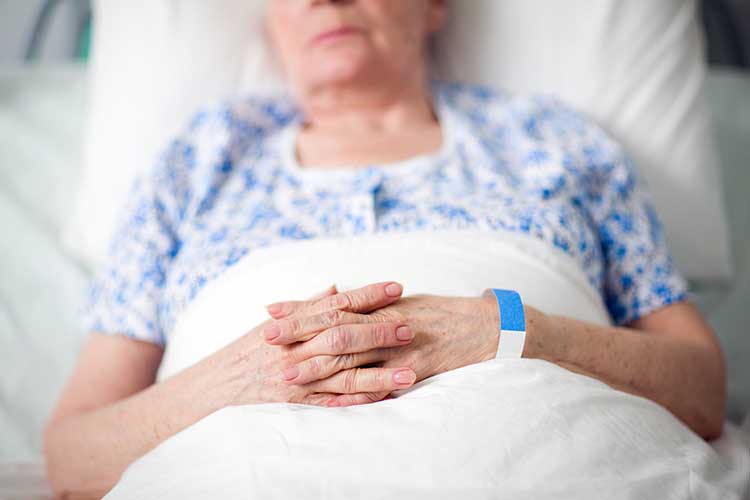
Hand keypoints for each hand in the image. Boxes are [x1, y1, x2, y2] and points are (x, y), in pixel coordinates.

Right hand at [218, 283, 417, 406]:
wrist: (216, 387)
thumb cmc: (248, 352)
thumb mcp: (273, 324)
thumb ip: (307, 306)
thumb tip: (336, 287)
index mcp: (293, 325)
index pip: (336, 305)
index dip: (367, 295)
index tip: (396, 287)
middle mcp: (296, 350)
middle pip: (344, 337)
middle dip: (379, 332)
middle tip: (410, 328)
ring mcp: (298, 379)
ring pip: (344, 375)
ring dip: (379, 374)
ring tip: (411, 372)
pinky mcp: (297, 405)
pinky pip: (332, 404)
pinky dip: (358, 402)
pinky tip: (384, 399)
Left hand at [264, 285, 500, 405]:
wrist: (483, 326)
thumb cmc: (439, 313)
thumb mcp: (402, 302)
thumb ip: (369, 305)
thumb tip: (335, 298)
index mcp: (380, 306)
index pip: (332, 307)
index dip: (301, 310)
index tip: (272, 312)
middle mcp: (385, 325)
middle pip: (334, 330)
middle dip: (299, 335)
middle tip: (266, 339)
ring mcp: (398, 350)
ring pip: (352, 359)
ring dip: (317, 368)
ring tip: (288, 374)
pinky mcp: (413, 370)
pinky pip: (380, 385)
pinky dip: (355, 393)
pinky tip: (332, 400)